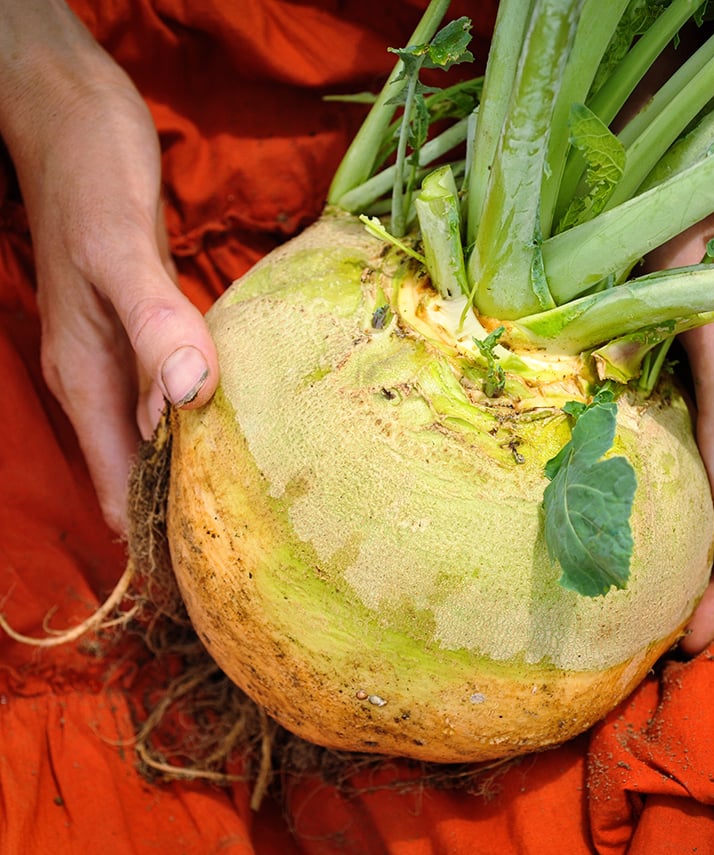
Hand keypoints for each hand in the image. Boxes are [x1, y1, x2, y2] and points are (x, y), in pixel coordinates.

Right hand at [0, 0, 218, 534]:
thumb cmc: (88, 179)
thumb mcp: (119, 253)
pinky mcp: (152, 328)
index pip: (117, 486)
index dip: (157, 534)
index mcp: (85, 379)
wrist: (74, 121)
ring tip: (265, 506)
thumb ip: (155, 324)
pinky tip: (253, 425)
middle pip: (142, 472)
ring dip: (204, 468)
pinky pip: (181, 392)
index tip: (213, 570)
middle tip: (259, 549)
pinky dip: (211, 417)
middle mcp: (103, 378)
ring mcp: (128, 354)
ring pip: (163, 435)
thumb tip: (192, 396)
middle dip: (189, 513)